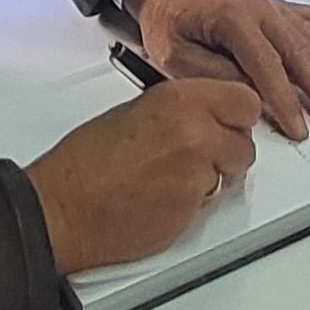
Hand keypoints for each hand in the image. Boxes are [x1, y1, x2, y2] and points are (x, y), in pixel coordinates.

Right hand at [24, 80, 259, 274]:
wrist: (63, 208)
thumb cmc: (83, 164)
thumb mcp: (134, 112)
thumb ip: (179, 110)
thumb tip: (203, 114)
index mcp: (179, 100)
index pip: (245, 100)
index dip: (236, 115)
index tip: (229, 121)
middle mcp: (195, 133)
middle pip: (246, 141)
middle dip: (228, 148)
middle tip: (203, 152)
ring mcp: (197, 173)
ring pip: (231, 174)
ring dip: (213, 176)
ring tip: (173, 177)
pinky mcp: (193, 209)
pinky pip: (210, 202)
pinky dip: (194, 201)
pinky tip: (164, 196)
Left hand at [122, 0, 309, 139]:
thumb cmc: (166, 15)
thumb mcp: (172, 54)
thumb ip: (211, 74)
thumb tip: (246, 96)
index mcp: (233, 18)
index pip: (267, 66)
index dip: (286, 100)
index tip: (299, 128)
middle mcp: (260, 9)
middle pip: (301, 54)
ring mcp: (272, 7)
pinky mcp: (277, 7)